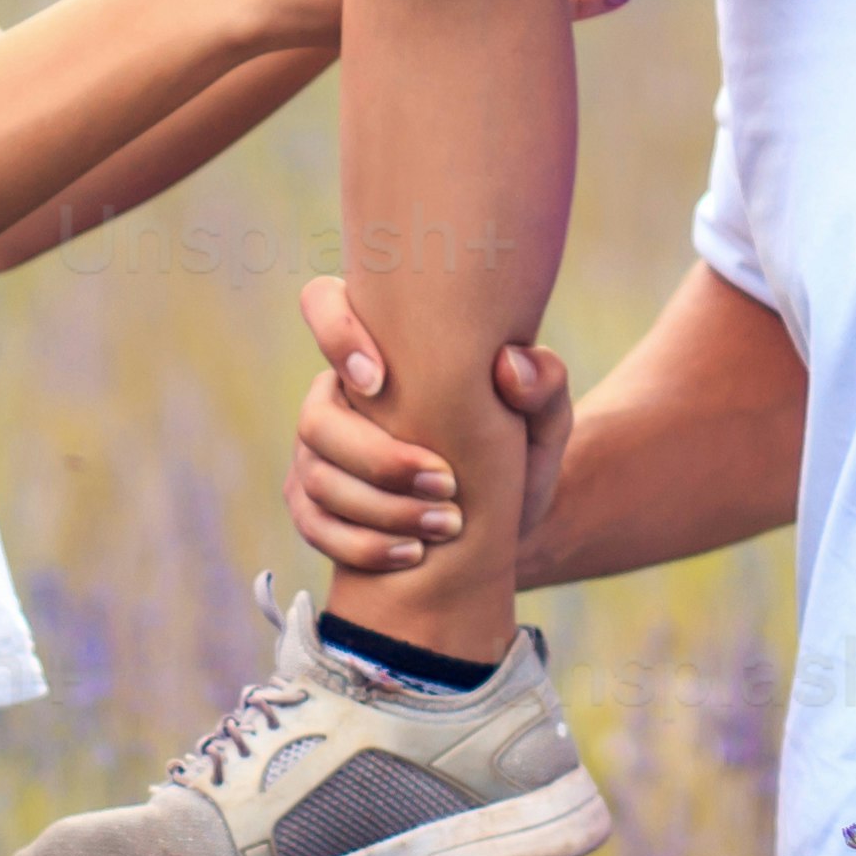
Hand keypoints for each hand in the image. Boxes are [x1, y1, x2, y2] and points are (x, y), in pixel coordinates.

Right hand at [289, 275, 561, 592]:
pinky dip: (363, 544)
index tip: (380, 380)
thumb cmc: (516, 459)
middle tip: (447, 482)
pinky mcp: (311, 506)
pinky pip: (314, 525)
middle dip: (379, 459)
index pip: (322, 303)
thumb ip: (544, 387)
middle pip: (317, 419)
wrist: (498, 533)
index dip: (335, 333)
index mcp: (377, 350)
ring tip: (447, 523)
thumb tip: (509, 364)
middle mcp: (334, 397)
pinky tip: (413, 552)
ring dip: (381, 508)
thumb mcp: (544, 426)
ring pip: (316, 478)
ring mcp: (315, 453)